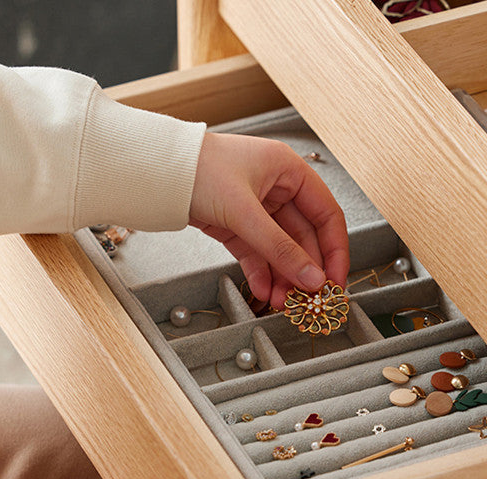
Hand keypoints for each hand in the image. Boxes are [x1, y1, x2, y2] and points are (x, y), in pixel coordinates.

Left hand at [190, 132, 349, 307]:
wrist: (151, 171)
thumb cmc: (196, 168)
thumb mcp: (244, 211)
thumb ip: (279, 248)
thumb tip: (311, 277)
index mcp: (288, 171)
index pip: (327, 215)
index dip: (335, 250)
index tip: (335, 280)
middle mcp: (276, 188)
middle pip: (304, 238)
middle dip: (304, 270)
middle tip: (309, 299)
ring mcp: (255, 209)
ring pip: (279, 250)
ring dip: (282, 278)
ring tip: (281, 302)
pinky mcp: (235, 226)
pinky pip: (256, 254)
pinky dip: (260, 273)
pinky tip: (263, 291)